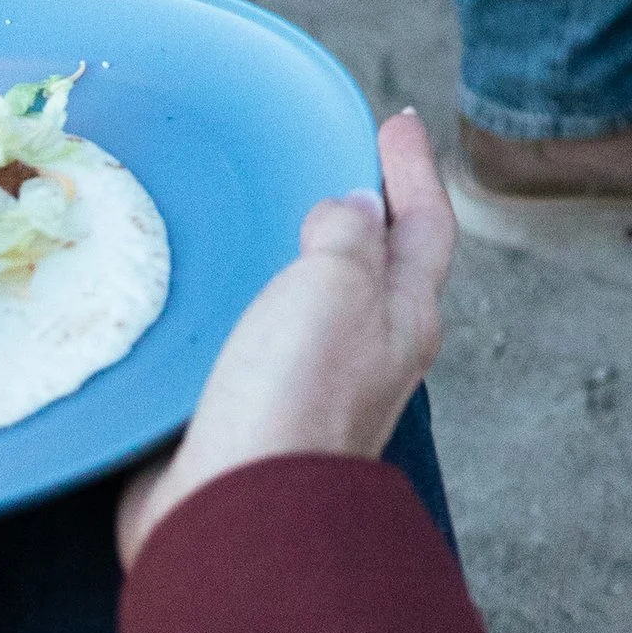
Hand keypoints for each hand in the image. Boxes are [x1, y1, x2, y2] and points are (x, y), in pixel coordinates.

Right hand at [116, 109, 454, 569]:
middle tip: (332, 161)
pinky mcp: (247, 413)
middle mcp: (366, 353)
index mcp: (403, 318)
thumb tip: (353, 208)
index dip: (413, 169)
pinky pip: (252, 340)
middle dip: (362, 213)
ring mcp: (307, 387)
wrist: (234, 513)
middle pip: (377, 266)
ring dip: (295, 260)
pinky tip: (206, 292)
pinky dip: (240, 305)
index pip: (425, 224)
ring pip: (313, 305)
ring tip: (262, 214)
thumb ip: (349, 235)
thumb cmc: (295, 393)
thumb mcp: (337, 286)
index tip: (400, 120)